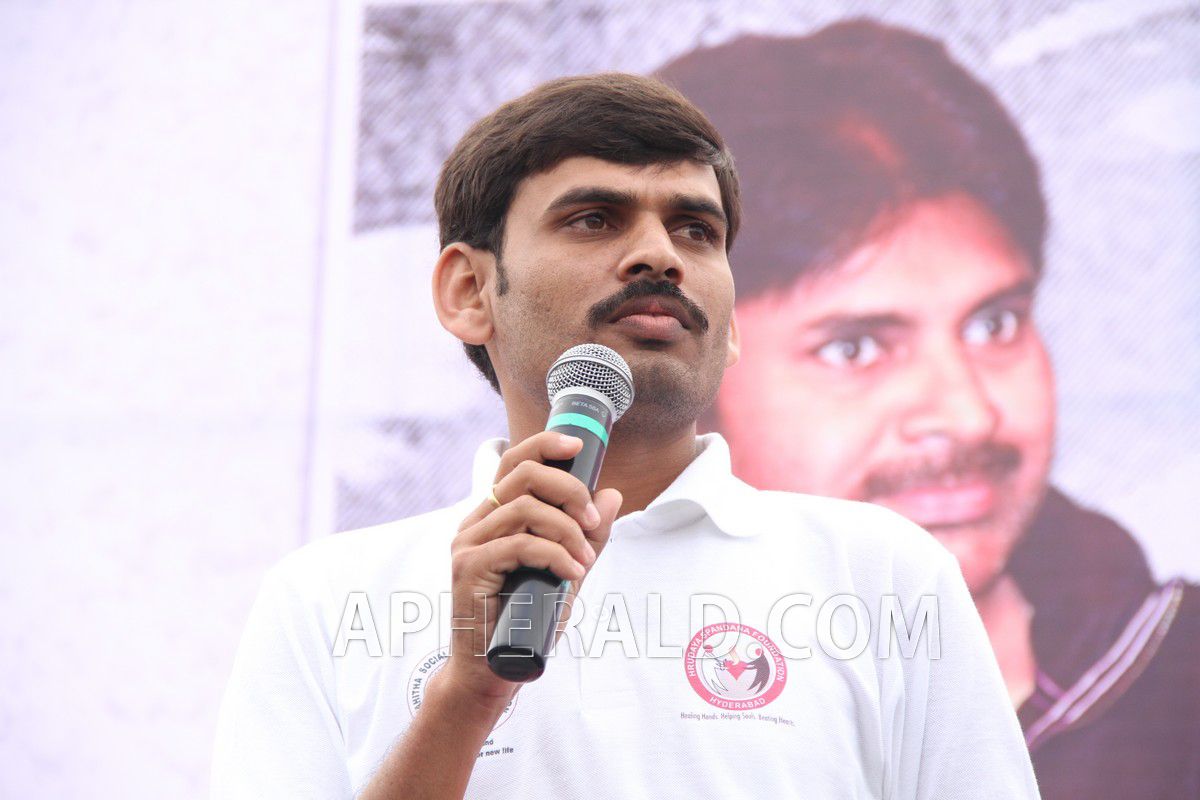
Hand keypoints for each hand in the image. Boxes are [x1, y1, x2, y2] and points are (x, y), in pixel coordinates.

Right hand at [439, 431, 621, 710]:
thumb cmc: (527, 620)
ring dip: (567, 531)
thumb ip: (586, 536)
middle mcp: (476, 522)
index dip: (545, 444)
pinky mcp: (468, 568)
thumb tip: (612, 495)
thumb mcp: (566, 571)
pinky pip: (520, 544)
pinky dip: (555, 555)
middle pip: (523, 474)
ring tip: (584, 561)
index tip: (578, 446)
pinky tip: (573, 573)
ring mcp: (468, 543)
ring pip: (525, 509)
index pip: (514, 460)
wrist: (493, 670)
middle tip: (593, 521)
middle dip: (568, 489)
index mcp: (494, 515)